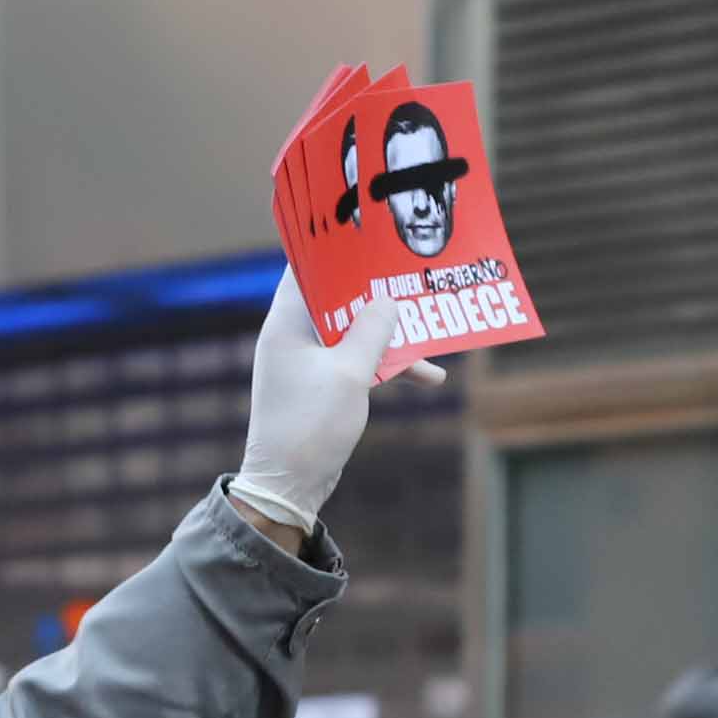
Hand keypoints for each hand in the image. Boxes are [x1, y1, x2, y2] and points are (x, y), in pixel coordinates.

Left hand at [234, 270, 442, 542]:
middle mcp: (294, 337)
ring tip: (431, 322)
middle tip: (413, 270)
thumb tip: (388, 301)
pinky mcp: (324, 386)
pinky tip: (429, 375)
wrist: (288, 487)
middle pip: (339, 297)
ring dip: (391, 331)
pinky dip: (389, 365)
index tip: (369, 230)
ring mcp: (309, 363)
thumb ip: (371, 332)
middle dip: (377, 288)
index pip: (306, 268)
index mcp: (287, 324)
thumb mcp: (349, 374)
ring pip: (355, 331)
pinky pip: (360, 362)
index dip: (335, 247)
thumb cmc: (310, 426)